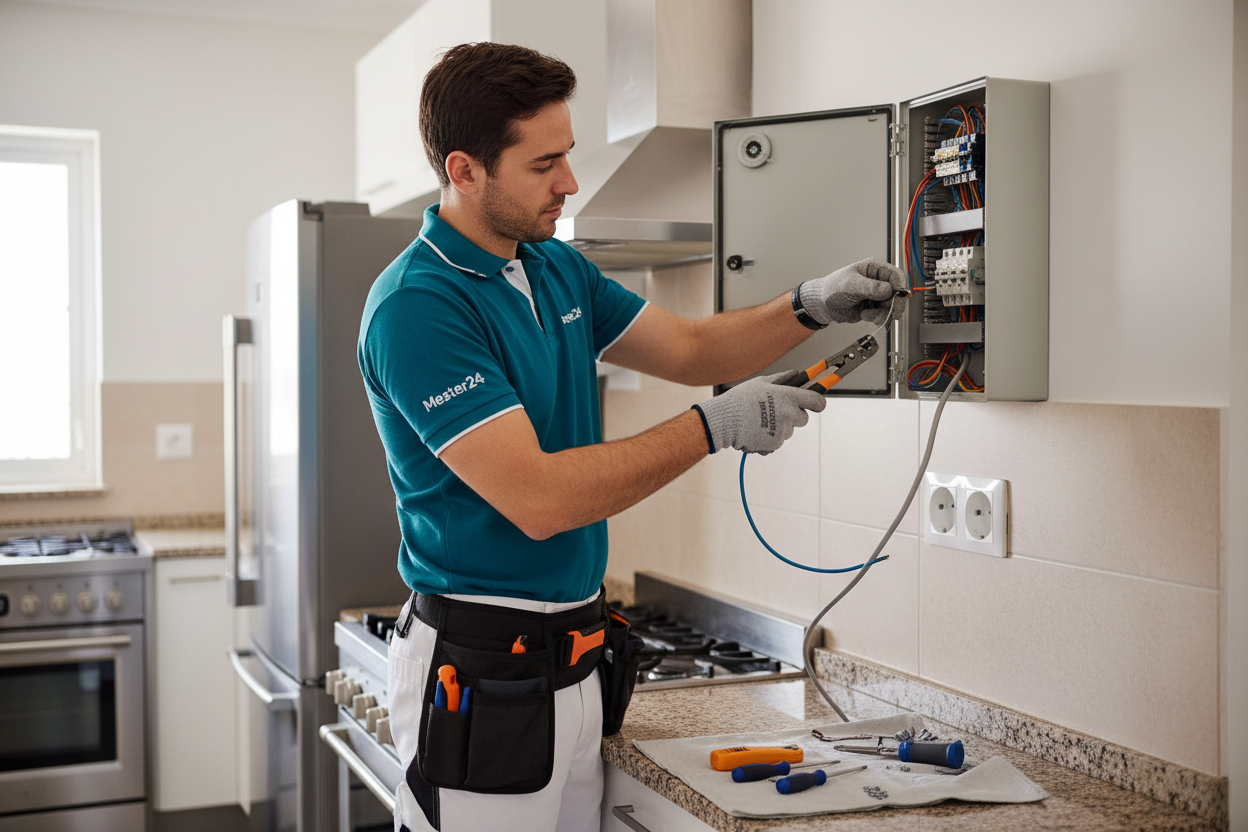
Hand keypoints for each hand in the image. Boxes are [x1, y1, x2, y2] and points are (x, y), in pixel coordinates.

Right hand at [692, 370, 825, 454]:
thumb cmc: (741, 399)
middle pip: (803, 418)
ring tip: (758, 421)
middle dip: (793, 415)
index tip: (815, 403)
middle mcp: (789, 414)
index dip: (817, 402)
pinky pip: (777, 441)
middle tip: (776, 411)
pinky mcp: (775, 444)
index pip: (817, 401)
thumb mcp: (761, 383)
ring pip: (788, 431)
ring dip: (778, 427)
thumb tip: (796, 373)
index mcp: (788, 397)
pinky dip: (768, 438)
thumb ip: (782, 378)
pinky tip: (755, 430)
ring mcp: (783, 431)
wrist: (724, 421)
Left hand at [799, 258, 905, 325]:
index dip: (900, 287)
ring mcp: (878, 295)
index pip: (896, 275)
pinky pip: (885, 314)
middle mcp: (879, 281)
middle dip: (893, 304)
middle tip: (890, 313)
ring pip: (892, 306)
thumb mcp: (851, 285)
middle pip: (898, 293)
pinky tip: (865, 316)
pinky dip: (878, 318)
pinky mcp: (875, 307)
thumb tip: (889, 290)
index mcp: (874, 269)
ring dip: (883, 313)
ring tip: (866, 314)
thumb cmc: (833, 288)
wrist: (824, 305)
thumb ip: (870, 287)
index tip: (898, 298)